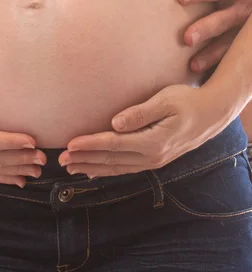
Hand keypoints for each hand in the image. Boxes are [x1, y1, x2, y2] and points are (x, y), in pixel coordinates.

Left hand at [58, 85, 229, 177]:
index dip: (89, 144)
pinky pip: (124, 169)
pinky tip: (92, 171)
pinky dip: (106, 170)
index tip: (69, 144)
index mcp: (152, 141)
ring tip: (69, 167)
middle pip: (110, 159)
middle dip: (83, 159)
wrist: (211, 114)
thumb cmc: (187, 101)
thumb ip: (140, 113)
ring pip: (115, 167)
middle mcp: (151, 156)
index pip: (113, 144)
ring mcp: (152, 161)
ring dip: (91, 167)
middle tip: (60, 158)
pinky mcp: (152, 160)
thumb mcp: (165, 101)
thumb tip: (115, 123)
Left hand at [179, 0, 251, 72]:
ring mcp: (244, 27)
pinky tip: (201, 74)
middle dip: (206, 28)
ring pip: (228, 42)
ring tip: (193, 64)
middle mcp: (242, 8)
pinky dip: (218, 65)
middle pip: (223, 20)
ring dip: (211, 54)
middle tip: (187, 38)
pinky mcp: (244, 42)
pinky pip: (232, 54)